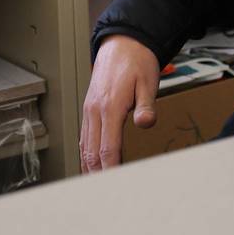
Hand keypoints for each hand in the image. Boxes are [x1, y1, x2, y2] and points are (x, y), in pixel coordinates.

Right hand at [80, 35, 159, 172]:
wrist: (122, 43)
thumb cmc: (137, 60)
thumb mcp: (148, 81)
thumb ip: (146, 105)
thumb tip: (145, 123)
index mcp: (110, 106)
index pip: (108, 148)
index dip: (111, 169)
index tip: (116, 184)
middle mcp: (95, 110)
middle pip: (92, 152)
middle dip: (97, 174)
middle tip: (106, 191)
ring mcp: (89, 109)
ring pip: (85, 146)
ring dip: (89, 166)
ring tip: (97, 184)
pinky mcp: (89, 107)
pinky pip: (85, 135)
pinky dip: (86, 152)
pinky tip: (90, 162)